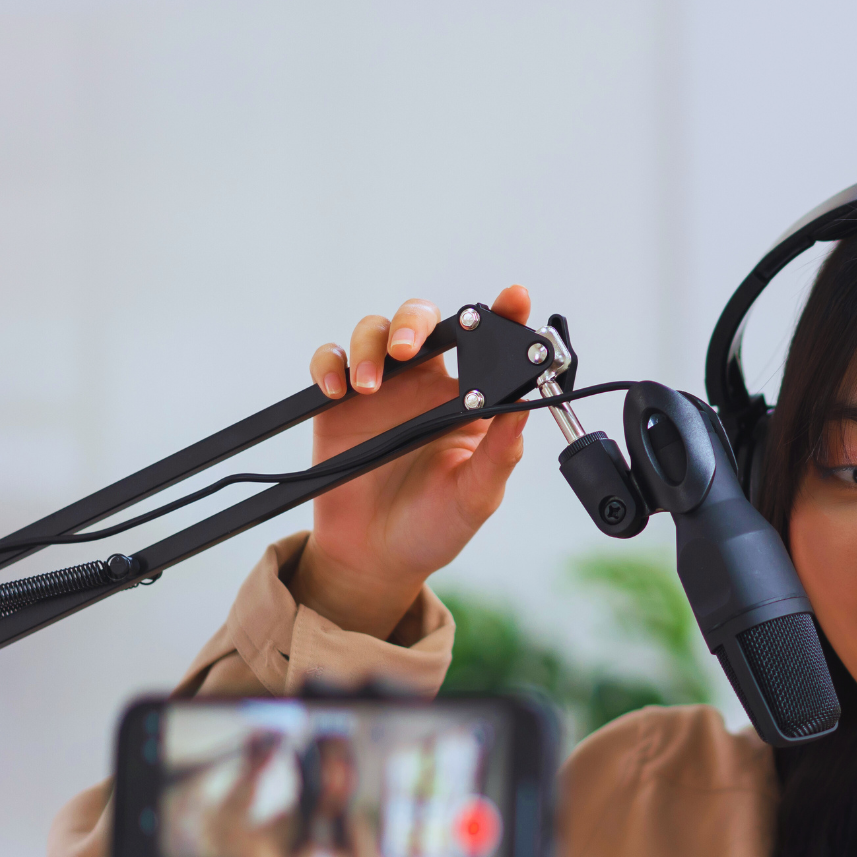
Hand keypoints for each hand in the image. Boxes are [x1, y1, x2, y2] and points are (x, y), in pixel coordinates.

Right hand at [291, 286, 531, 635]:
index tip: (513, 297)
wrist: (375, 559)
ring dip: (371, 345)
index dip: (504, 314)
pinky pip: (330, 362)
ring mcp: (381, 391)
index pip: (489, 346)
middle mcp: (426, 386)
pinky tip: (337, 389)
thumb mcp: (476, 496)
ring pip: (374, 332)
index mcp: (467, 401)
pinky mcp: (339, 404)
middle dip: (415, 321)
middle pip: (421, 321)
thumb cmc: (433, 527)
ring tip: (368, 385)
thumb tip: (526, 408)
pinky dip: (330, 364)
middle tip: (407, 348)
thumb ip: (500, 453)